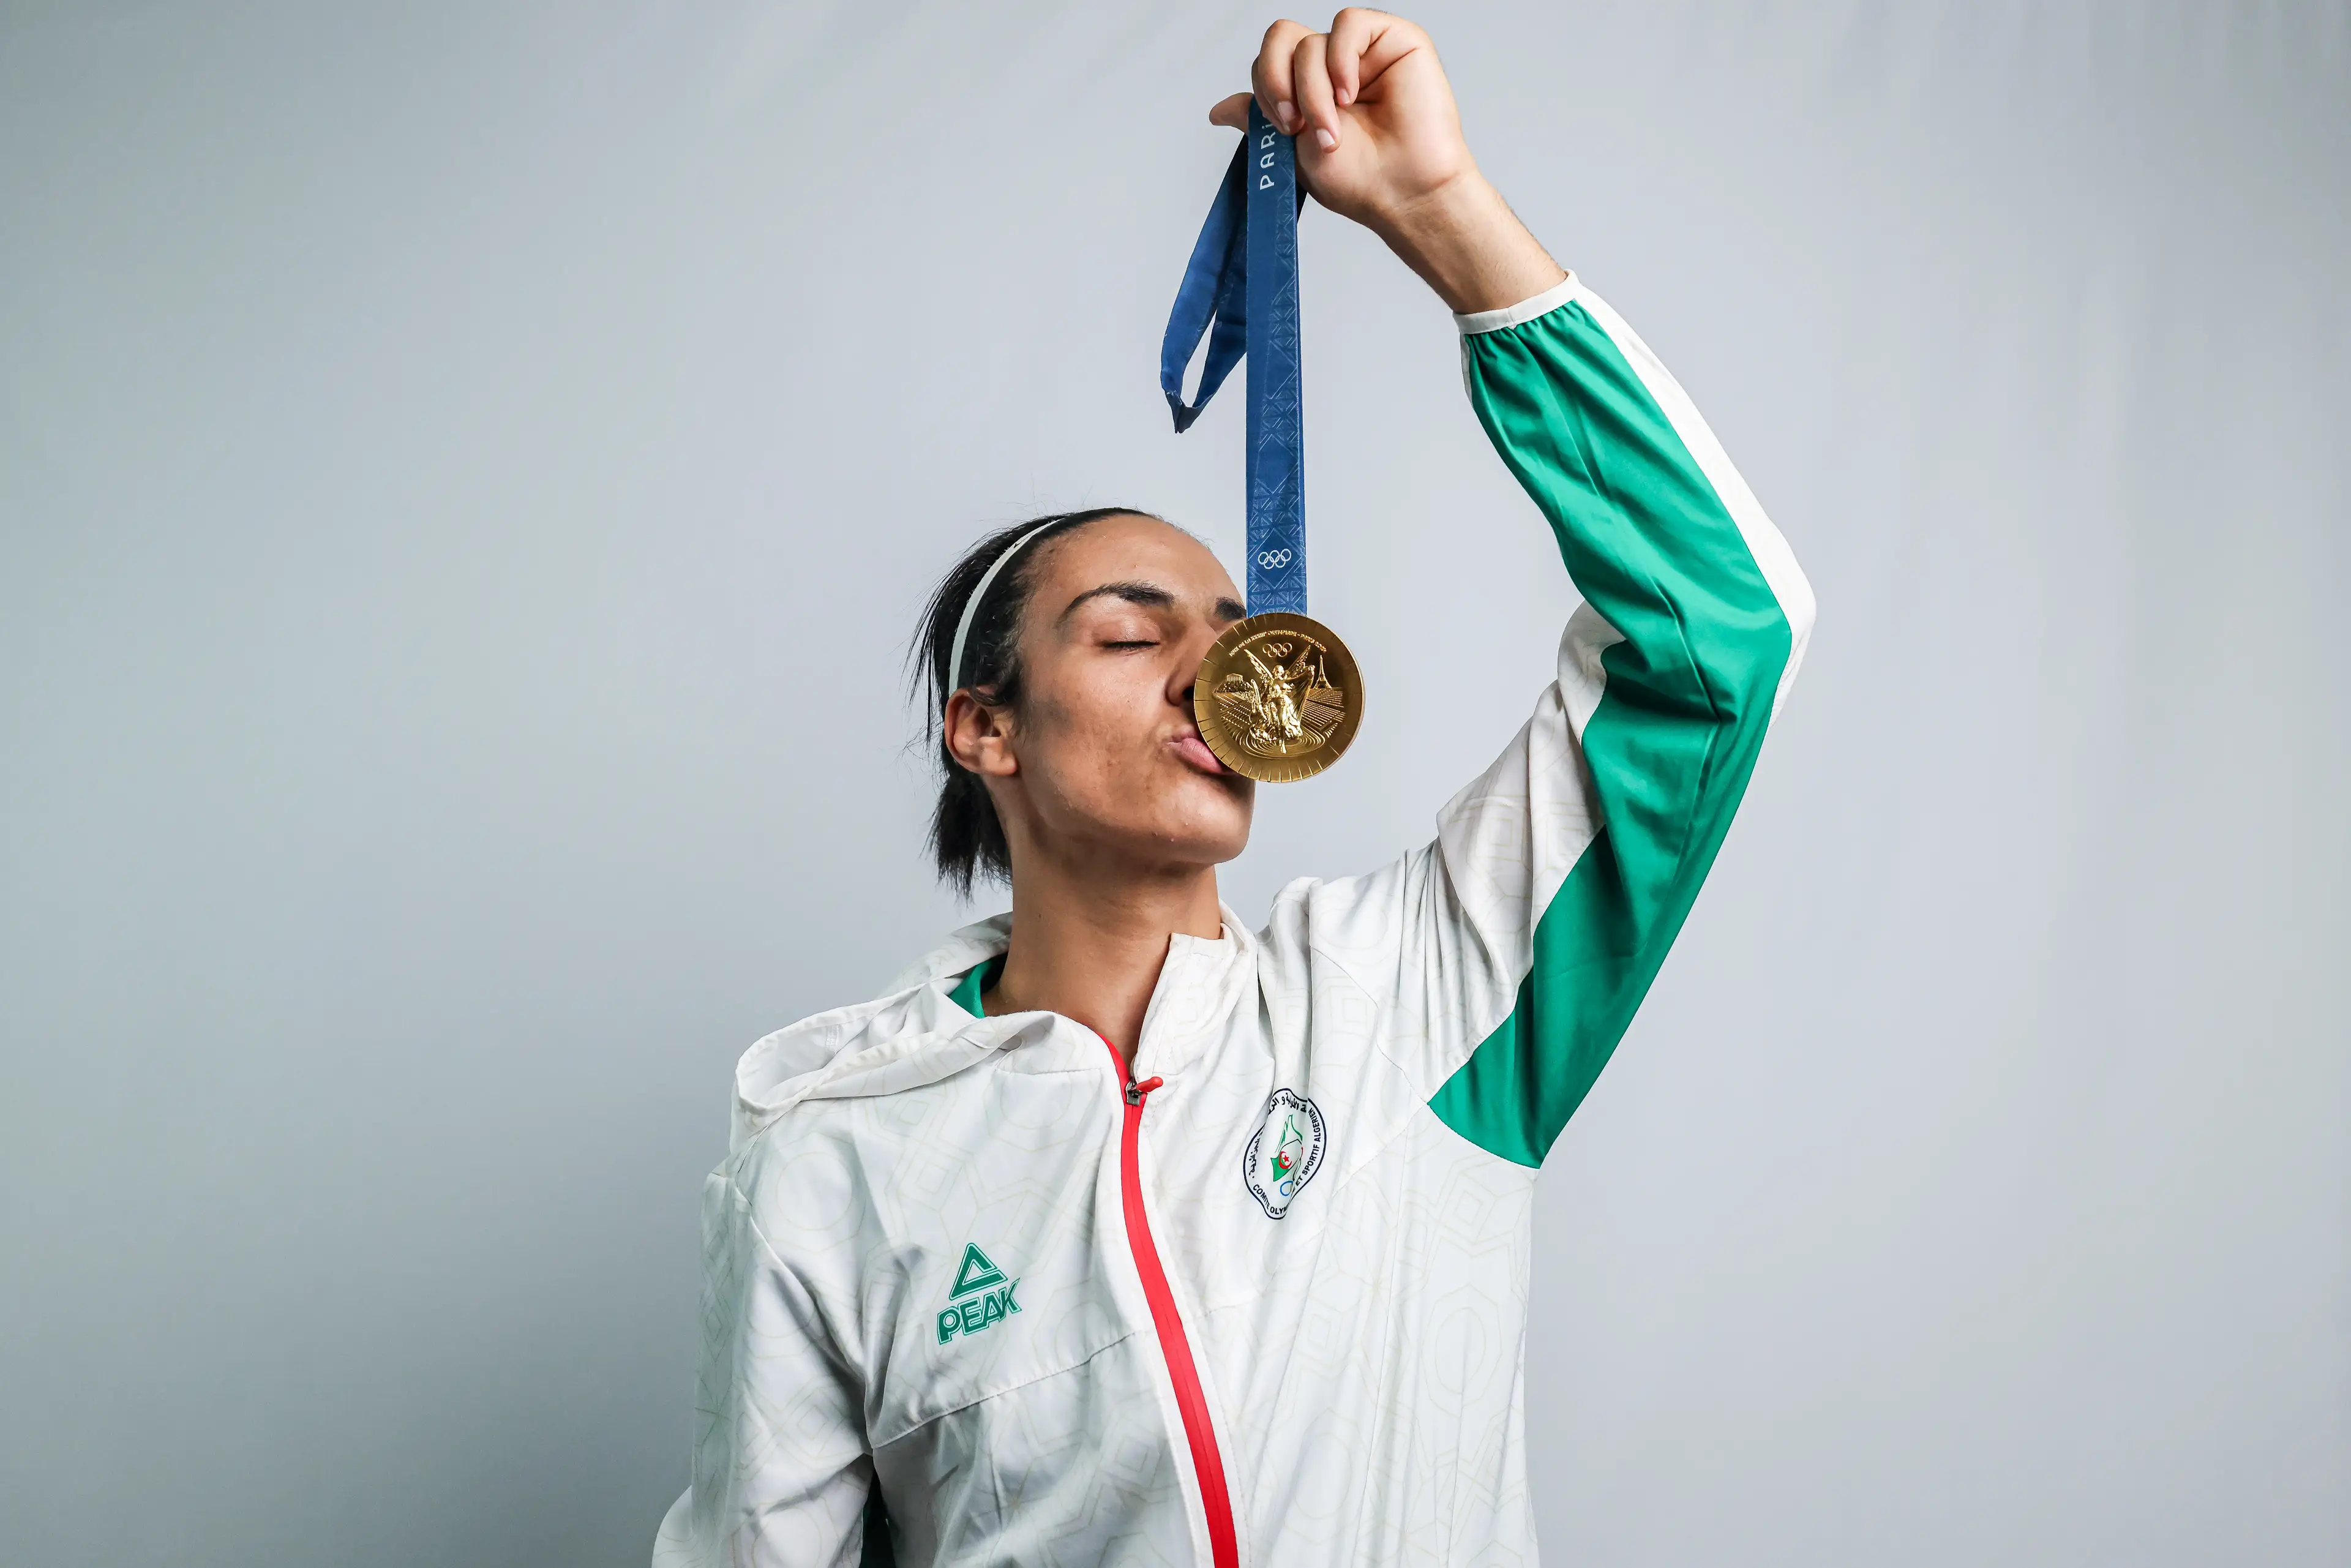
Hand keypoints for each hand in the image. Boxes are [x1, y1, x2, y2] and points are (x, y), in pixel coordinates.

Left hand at [1209, 11, 1565, 313]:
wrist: (1404, 192)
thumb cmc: (1360, 180)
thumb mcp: (1289, 152)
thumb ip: (1256, 120)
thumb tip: (1218, 110)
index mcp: (1308, 89)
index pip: (1268, 61)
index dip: (1265, 89)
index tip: (1282, 130)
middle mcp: (1332, 67)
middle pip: (1280, 38)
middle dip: (1276, 82)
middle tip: (1294, 123)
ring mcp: (1362, 52)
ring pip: (1310, 41)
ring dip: (1312, 90)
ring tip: (1333, 127)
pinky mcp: (1394, 40)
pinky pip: (1347, 24)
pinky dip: (1339, 59)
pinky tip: (1350, 92)